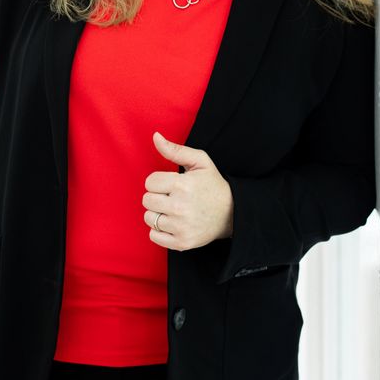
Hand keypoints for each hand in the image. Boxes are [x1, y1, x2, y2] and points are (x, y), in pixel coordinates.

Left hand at [142, 132, 233, 251]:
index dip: (158, 181)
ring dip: (157, 213)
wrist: (232, 213)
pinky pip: (154, 236)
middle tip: (171, 196)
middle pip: (147, 200)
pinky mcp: (182, 242)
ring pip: (149, 218)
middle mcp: (180, 207)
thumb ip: (175, 149)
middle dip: (157, 196)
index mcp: (182, 185)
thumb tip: (155, 136)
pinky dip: (159, 231)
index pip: (150, 182)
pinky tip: (172, 222)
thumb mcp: (199, 161)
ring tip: (172, 209)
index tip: (170, 184)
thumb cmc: (212, 184)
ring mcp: (181, 227)